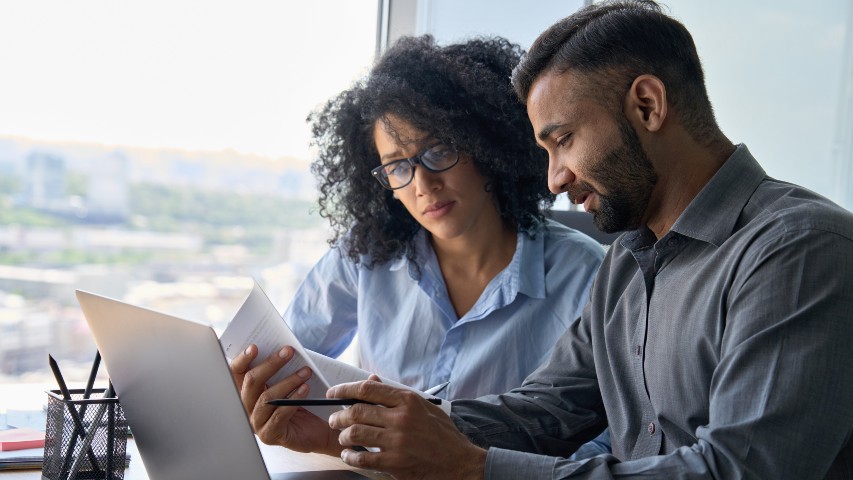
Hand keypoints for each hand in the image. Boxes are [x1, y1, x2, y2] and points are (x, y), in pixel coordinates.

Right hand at [229, 344, 342, 455]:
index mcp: (249, 391)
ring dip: (288, 381)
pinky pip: (279, 415)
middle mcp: (248, 407)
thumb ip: (281, 369)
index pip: (237, 373)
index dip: (242, 360)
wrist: (319, 429)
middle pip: (252, 382)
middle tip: (289, 352)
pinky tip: (305, 389)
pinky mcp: (270, 435)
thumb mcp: (290, 382)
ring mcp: (257, 423)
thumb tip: (283, 349)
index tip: (254, 347)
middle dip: (271, 364)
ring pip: (266, 398)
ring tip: (305, 371)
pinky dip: (293, 400)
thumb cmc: (304, 402)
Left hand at [328, 379, 486, 478]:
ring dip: (343, 436)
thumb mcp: (424, 407)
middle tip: (334, 420)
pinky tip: (349, 455)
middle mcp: (400, 418)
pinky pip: (362, 458)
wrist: (459, 462)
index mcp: (407, 401)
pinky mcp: (395, 462)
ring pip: (355, 433)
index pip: (367, 390)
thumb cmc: (442, 434)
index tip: (333, 393)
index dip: (344, 389)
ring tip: (342, 438)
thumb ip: (397, 395)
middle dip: (338, 415)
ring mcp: (397, 441)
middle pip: (356, 411)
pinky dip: (350, 456)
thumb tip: (372, 381)